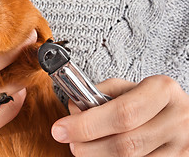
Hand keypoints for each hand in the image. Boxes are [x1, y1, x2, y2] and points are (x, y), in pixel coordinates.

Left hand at [51, 75, 188, 155]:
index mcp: (162, 92)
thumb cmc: (154, 100)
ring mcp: (182, 147)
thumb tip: (74, 109)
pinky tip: (103, 155)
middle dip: (89, 146)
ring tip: (85, 148)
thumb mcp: (131, 87)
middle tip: (70, 142)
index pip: (122, 113)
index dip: (87, 124)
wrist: (186, 116)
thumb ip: (102, 94)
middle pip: (125, 144)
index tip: (61, 128)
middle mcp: (176, 120)